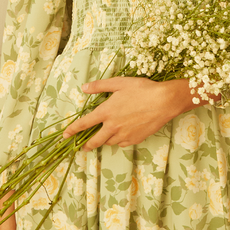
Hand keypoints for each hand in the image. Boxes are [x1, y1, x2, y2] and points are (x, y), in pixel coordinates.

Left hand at [62, 76, 176, 150]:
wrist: (164, 101)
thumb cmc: (142, 89)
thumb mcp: (119, 83)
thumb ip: (100, 86)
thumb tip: (84, 88)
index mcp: (106, 112)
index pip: (84, 124)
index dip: (72, 130)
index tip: (65, 135)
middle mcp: (112, 127)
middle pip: (94, 141)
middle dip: (86, 145)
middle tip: (83, 147)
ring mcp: (124, 135)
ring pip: (109, 142)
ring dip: (104, 140)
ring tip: (104, 137)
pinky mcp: (135, 139)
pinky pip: (122, 143)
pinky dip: (119, 140)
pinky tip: (121, 134)